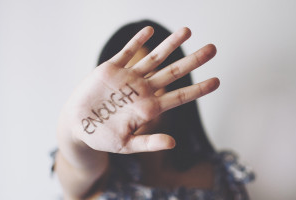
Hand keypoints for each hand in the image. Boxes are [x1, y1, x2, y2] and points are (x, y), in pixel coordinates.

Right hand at [59, 26, 218, 153]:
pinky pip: (127, 52)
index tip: (217, 81)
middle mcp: (143, 90)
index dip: (199, 89)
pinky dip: (138, 41)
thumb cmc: (102, 137)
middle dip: (193, 60)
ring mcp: (128, 78)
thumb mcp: (126, 145)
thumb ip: (148, 143)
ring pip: (154, 58)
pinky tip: (150, 31)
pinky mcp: (112, 69)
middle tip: (213, 49)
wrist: (78, 125)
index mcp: (148, 107)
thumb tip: (173, 143)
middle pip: (173, 72)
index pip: (180, 96)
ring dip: (171, 44)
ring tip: (188, 31)